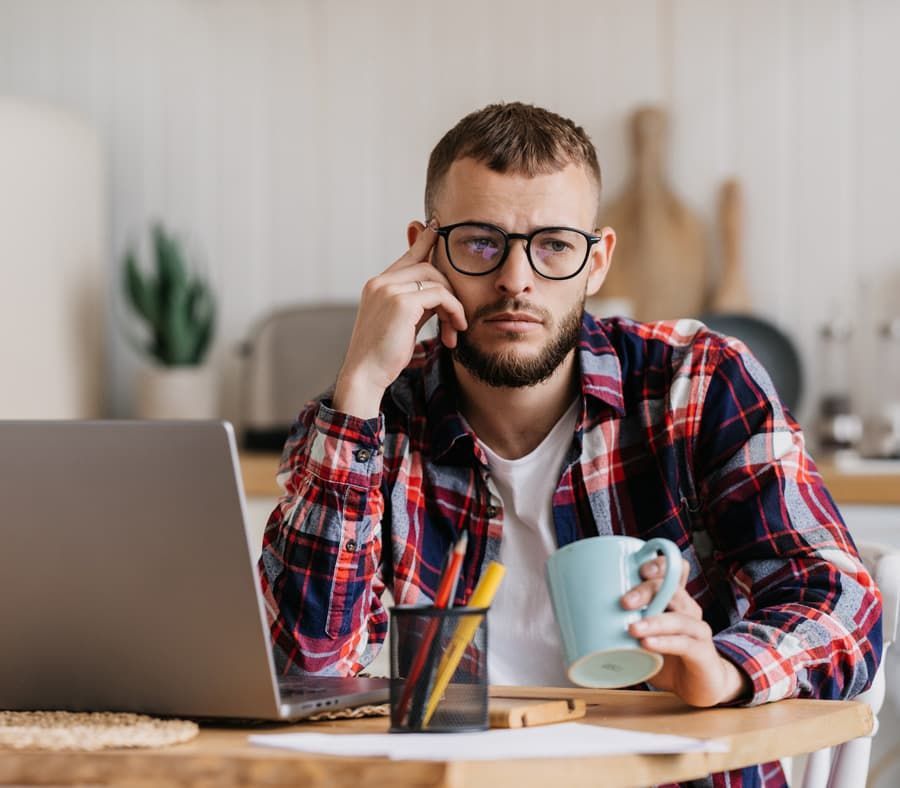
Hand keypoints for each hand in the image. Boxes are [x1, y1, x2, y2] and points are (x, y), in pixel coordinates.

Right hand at [333, 222, 466, 418]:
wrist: (364, 375)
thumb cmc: (383, 355)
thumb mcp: (401, 323)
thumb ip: (417, 303)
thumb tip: (440, 294)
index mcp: (377, 285)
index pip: (408, 255)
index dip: (425, 239)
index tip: (438, 226)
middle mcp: (381, 282)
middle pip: (429, 266)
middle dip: (450, 290)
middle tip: (458, 319)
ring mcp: (388, 289)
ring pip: (436, 280)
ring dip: (454, 304)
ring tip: (456, 328)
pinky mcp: (401, 302)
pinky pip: (441, 295)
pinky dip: (454, 310)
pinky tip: (455, 328)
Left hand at [622, 555, 751, 706]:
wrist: (699, 685)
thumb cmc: (665, 655)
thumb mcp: (641, 634)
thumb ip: (619, 622)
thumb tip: (575, 614)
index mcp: (674, 599)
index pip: (674, 568)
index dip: (660, 563)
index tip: (639, 569)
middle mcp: (689, 609)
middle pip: (672, 589)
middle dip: (647, 591)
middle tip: (624, 602)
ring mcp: (697, 630)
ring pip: (679, 617)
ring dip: (654, 620)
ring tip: (632, 628)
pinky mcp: (702, 653)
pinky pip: (684, 643)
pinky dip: (664, 642)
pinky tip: (647, 645)